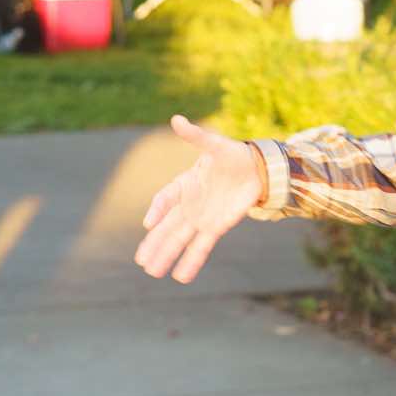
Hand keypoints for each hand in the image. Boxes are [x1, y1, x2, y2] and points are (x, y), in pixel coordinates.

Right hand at [134, 115, 264, 283]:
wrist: (255, 169)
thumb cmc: (232, 155)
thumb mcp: (214, 144)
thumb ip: (196, 136)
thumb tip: (177, 119)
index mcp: (184, 183)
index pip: (166, 197)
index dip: (157, 209)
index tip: (149, 223)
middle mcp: (188, 204)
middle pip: (167, 227)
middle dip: (154, 244)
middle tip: (140, 262)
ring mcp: (201, 218)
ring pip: (180, 240)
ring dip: (167, 256)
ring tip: (153, 273)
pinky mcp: (216, 227)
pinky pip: (201, 246)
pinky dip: (192, 261)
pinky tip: (182, 277)